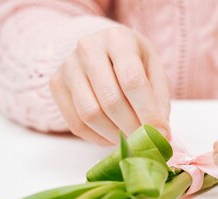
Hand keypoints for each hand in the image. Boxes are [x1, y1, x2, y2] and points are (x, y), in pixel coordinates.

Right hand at [50, 26, 170, 145]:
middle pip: (110, 100)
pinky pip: (76, 123)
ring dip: (114, 135)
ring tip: (130, 138)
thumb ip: (159, 102)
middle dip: (131, 127)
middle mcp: (88, 48)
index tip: (160, 133)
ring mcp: (68, 66)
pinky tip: (112, 136)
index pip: (132, 80)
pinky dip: (98, 138)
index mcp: (118, 39)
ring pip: (90, 114)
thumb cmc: (134, 63)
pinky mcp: (56, 84)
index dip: (147, 112)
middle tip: (145, 140)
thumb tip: (161, 135)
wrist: (102, 51)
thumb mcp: (154, 72)